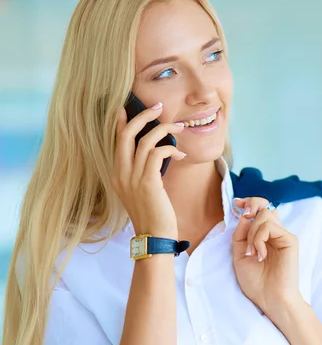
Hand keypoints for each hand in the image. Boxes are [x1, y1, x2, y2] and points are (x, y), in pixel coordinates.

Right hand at [111, 103, 185, 238]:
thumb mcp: (142, 190)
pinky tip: (181, 154)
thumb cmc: (153, 214)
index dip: (121, 122)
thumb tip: (157, 153)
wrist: (154, 237)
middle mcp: (121, 173)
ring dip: (164, 129)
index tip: (126, 108)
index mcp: (117, 174)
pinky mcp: (148, 182)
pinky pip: (158, 153)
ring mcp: (132, 178)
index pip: (116, 141)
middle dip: (143, 116)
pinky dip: (171, 148)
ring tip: (179, 126)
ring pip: (145, 140)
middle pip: (127, 134)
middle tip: (158, 107)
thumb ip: (143, 172)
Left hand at [232, 198, 301, 319]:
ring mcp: (283, 236)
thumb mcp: (240, 256)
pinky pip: (269, 227)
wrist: (271, 300)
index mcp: (265, 236)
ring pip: (265, 215)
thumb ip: (240, 235)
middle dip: (250, 208)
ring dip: (252, 233)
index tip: (237, 203)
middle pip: (264, 206)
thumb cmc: (257, 283)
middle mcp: (275, 233)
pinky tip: (260, 255)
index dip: (249, 202)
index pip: (260, 209)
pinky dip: (259, 239)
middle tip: (244, 221)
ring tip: (252, 253)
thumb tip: (243, 216)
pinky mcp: (290, 240)